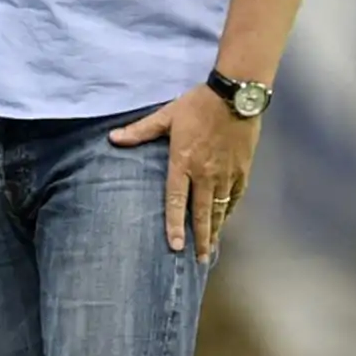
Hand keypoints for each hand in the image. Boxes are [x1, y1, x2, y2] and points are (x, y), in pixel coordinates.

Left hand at [109, 86, 259, 260]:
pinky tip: (226, 219)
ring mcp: (225, 174)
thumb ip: (140, 131)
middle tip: (199, 260)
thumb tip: (112, 138)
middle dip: (200, 239)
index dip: (174, 224)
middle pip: (202, 213)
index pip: (175, 200)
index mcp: (183, 162)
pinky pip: (235, 197)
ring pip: (219, 209)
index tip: (175, 246)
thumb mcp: (166, 115)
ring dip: (215, 229)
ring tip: (211, 247)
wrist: (235, 96)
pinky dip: (229, 210)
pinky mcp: (242, 170)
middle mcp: (205, 174)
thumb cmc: (197, 104)